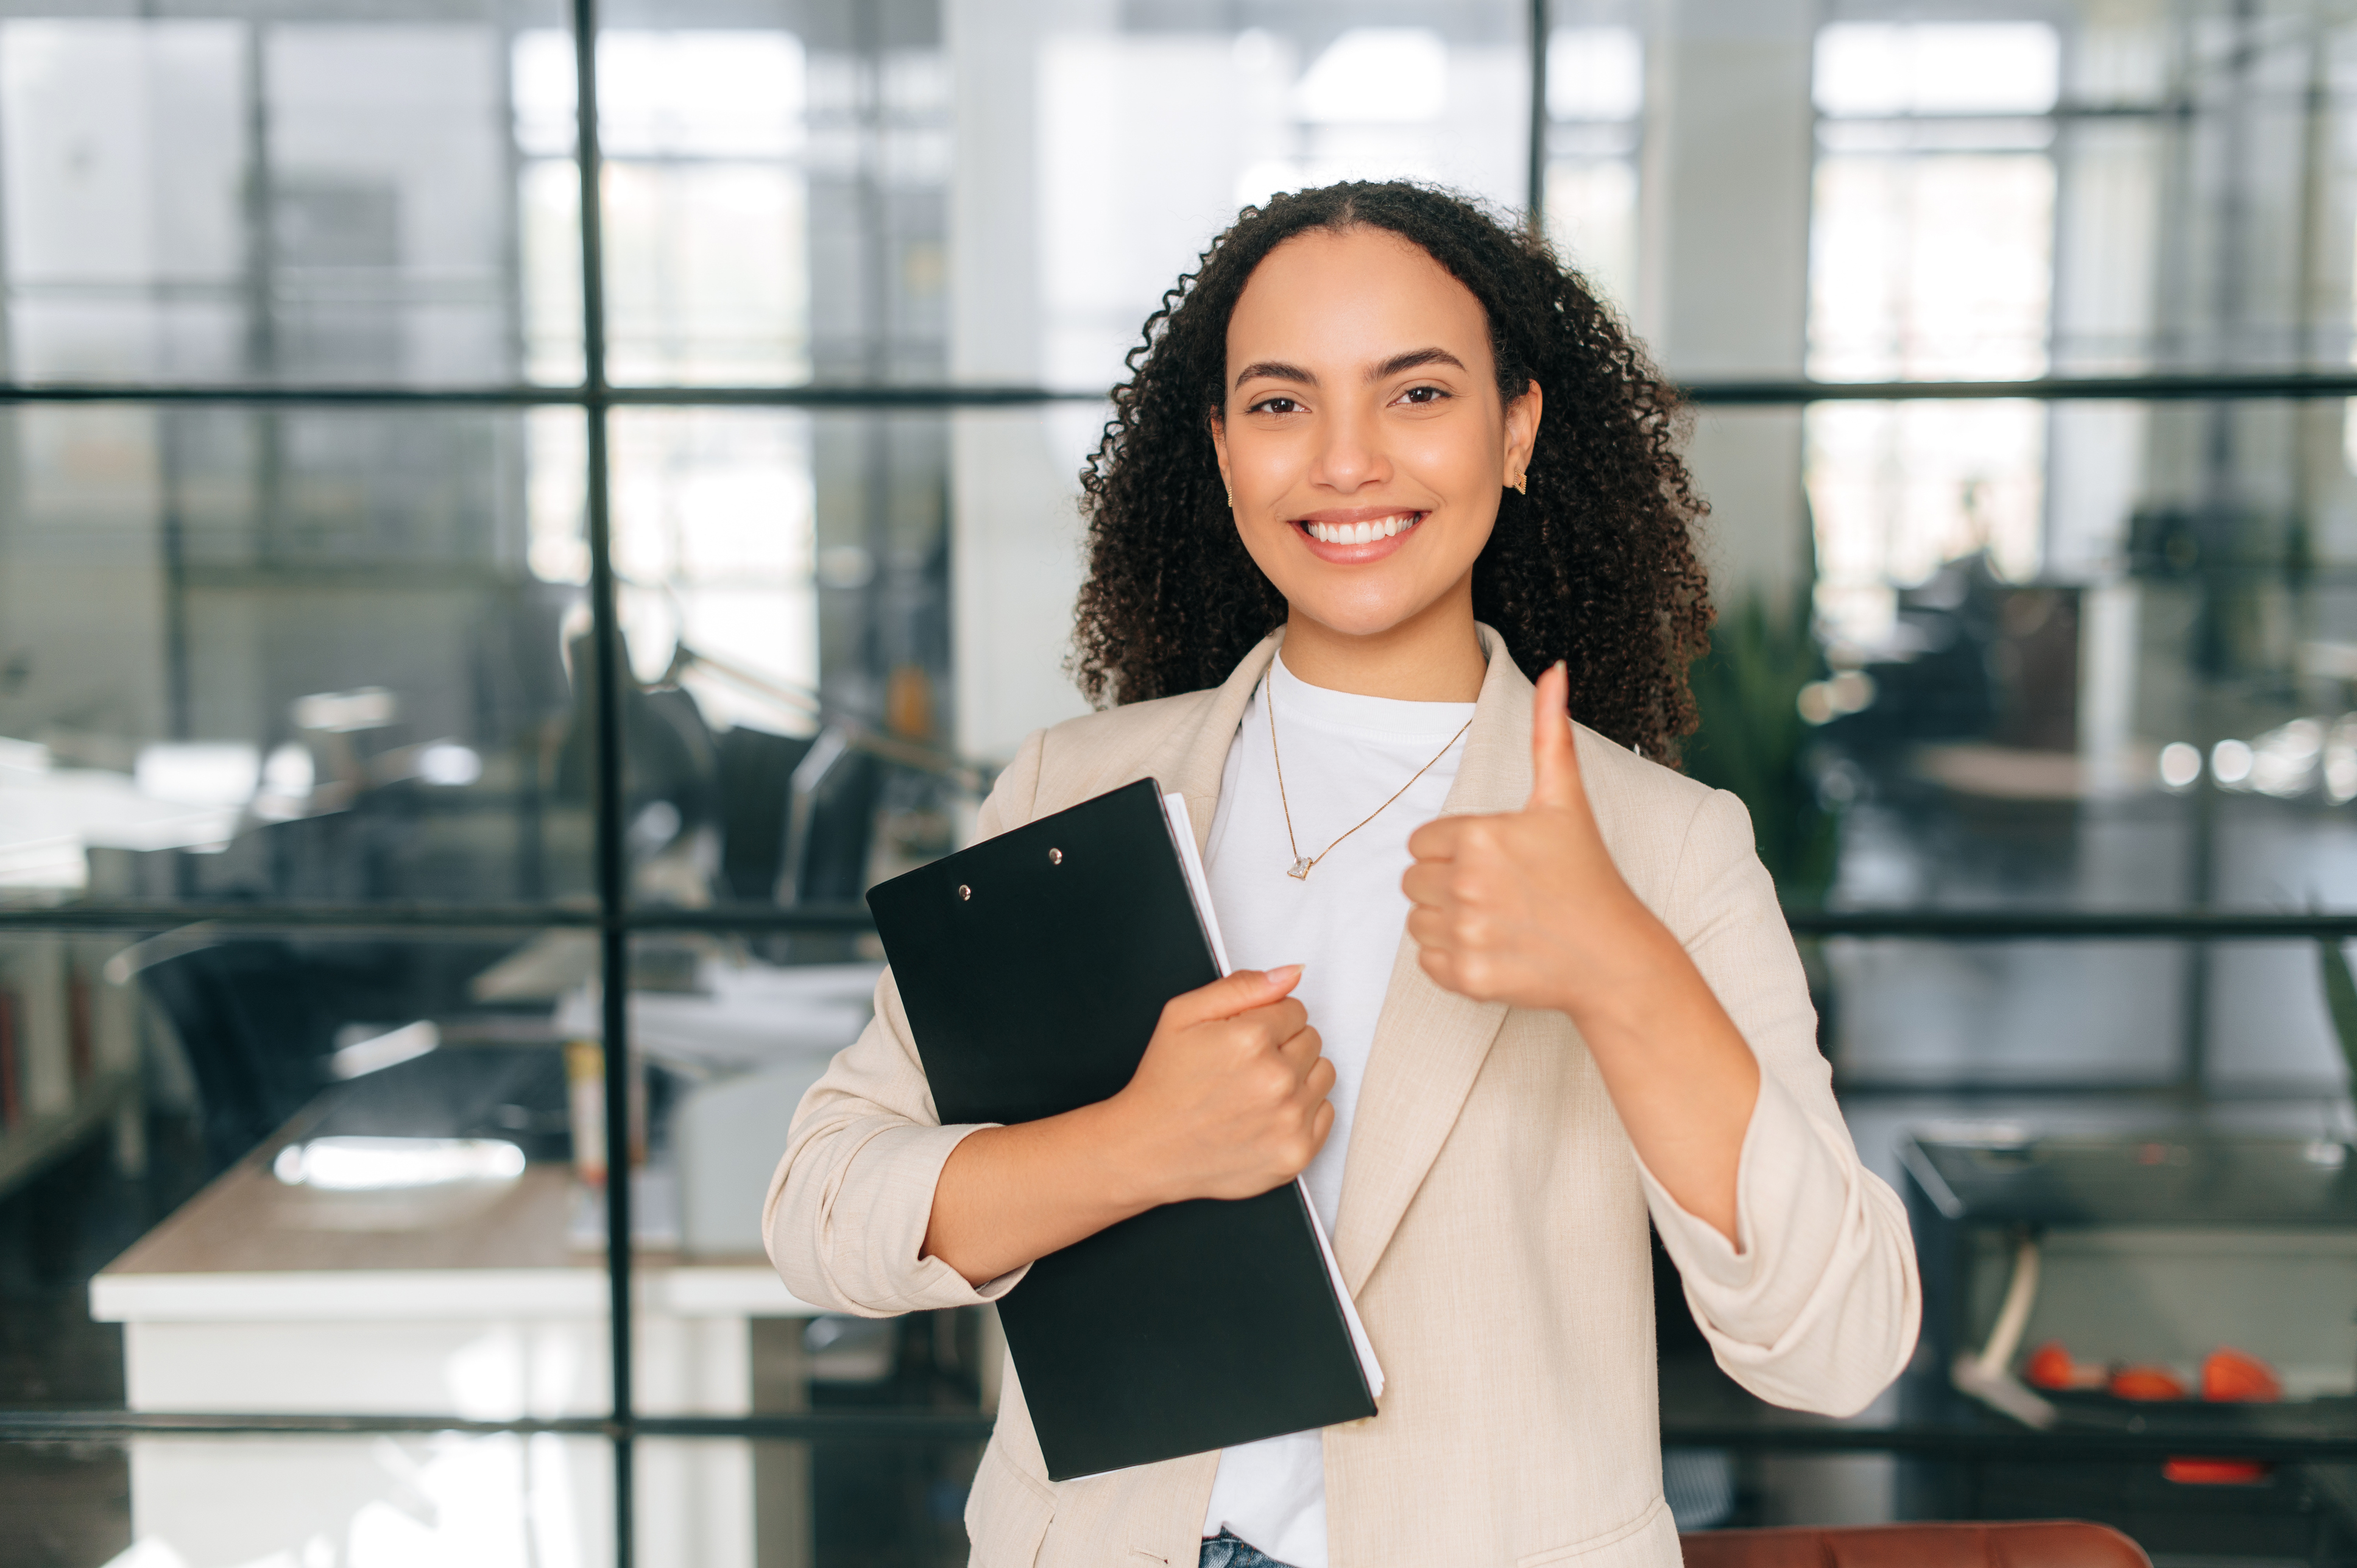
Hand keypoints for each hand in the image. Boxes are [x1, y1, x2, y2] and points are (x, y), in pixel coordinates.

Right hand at [1106, 965, 1335, 1203]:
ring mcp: (1290, 1121)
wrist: (1147, 1149)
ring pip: (1323, 1073)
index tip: (1243, 1039)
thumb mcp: (1184, 1015)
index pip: (1295, 1009)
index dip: (1267, 1021)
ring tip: (1257, 1090)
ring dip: (1298, 1076)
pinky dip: (1303, 1111)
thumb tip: (1291, 973)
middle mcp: (1277, 1080)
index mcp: (1251, 1039)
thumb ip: (1242, 986)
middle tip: (1244, 1066)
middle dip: (1283, 1046)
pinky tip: (1268, 1114)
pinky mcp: (1297, 1153)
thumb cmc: (1163, 1084)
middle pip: (1312, 1039)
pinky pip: (1326, 1113)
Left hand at [1402, 661, 1652, 1016]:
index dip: (1453, 850)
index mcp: (1479, 835)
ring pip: (1416, 921)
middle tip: (1498, 891)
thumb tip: (1555, 670)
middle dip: (1447, 884)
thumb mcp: (1565, 800)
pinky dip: (1451, 959)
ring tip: (1496, 919)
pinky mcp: (1466, 976)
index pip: (1421, 842)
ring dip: (1446, 920)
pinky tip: (1493, 949)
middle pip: (1413, 880)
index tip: (1494, 860)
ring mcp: (1466, 933)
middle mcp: (1466, 883)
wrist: (1614, 956)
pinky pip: (1426, 962)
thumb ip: (1549, 734)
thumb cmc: (1588, 874)